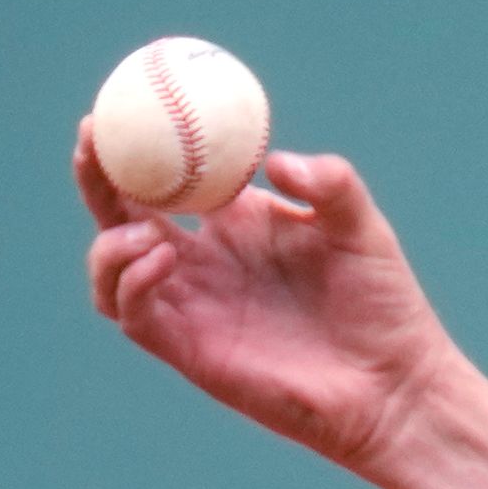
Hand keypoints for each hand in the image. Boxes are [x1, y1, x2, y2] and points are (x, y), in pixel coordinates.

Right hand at [78, 125, 456, 477]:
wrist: (395, 382)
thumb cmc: (383, 303)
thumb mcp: (361, 226)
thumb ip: (330, 181)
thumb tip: (273, 162)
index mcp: (231, 224)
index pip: (165, 178)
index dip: (135, 145)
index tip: (119, 106)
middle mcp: (201, 263)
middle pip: (121, 215)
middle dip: (96, 178)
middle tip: (92, 141)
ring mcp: (192, 307)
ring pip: (111, 270)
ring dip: (109, 243)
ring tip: (147, 231)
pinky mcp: (190, 352)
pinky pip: (135, 315)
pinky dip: (132, 282)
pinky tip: (163, 257)